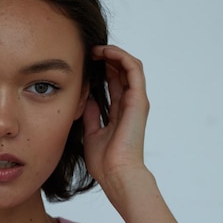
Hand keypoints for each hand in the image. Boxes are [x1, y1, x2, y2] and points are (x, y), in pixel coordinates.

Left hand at [83, 45, 150, 201]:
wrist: (116, 174)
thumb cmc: (104, 161)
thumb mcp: (91, 133)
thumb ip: (91, 115)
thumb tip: (86, 98)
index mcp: (120, 112)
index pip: (113, 82)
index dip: (100, 69)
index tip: (83, 62)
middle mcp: (130, 104)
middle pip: (121, 71)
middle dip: (105, 58)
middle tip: (87, 51)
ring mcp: (136, 101)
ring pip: (129, 66)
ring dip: (113, 53)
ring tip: (95, 49)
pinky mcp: (138, 99)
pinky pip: (133, 69)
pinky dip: (120, 56)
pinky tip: (105, 52)